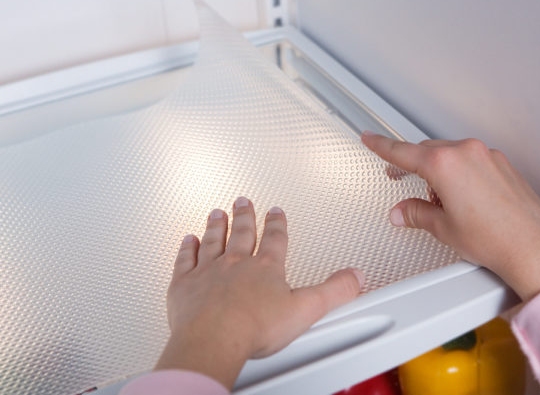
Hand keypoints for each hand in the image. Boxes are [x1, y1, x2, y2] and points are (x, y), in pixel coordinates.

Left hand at [155, 197, 363, 388]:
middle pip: (241, 233)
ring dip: (216, 226)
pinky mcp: (184, 285)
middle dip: (244, 216)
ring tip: (217, 213)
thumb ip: (333, 291)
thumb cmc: (254, 327)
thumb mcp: (306, 309)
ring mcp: (208, 271)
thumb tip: (354, 278)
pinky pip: (186, 260)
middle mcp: (235, 263)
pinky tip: (187, 240)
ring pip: (213, 241)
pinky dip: (187, 249)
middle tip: (243, 201)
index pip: (275, 239)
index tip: (276, 212)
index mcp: (265, 268)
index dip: (277, 224)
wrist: (213, 338)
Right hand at [361, 131, 539, 301]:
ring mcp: (488, 156)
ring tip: (443, 205)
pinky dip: (461, 174)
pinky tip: (465, 201)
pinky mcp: (503, 165)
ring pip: (451, 155)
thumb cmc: (494, 239)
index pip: (403, 151)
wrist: (534, 249)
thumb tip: (402, 211)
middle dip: (415, 168)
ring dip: (440, 173)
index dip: (381, 146)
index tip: (370, 138)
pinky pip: (471, 161)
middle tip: (402, 181)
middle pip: (428, 152)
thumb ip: (416, 213)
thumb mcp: (443, 228)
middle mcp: (467, 153)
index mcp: (445, 164)